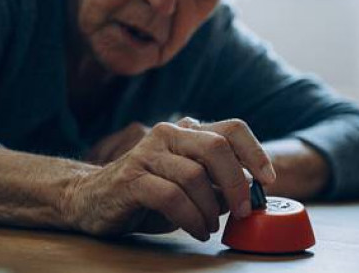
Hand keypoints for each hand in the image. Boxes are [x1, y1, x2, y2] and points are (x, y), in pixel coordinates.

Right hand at [64, 118, 276, 240]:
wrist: (90, 198)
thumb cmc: (147, 193)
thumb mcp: (188, 184)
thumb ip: (216, 182)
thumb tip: (250, 194)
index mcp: (186, 131)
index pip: (231, 128)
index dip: (255, 153)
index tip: (268, 181)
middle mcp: (167, 133)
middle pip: (216, 147)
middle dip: (236, 183)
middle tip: (243, 211)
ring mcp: (147, 154)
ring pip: (195, 175)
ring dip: (210, 209)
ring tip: (209, 227)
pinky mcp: (131, 178)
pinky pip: (172, 197)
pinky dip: (191, 218)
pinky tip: (195, 230)